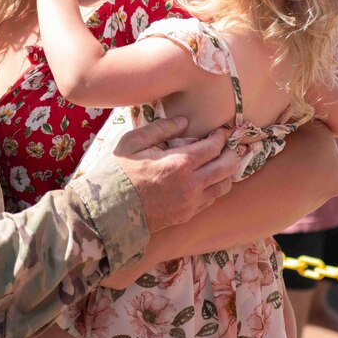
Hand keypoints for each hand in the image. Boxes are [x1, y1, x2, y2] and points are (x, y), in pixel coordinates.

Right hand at [113, 117, 237, 231]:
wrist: (107, 211)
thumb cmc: (118, 173)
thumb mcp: (133, 142)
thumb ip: (161, 128)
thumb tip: (184, 121)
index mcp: (179, 163)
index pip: (214, 147)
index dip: (220, 136)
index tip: (219, 131)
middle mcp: (191, 185)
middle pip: (227, 167)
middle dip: (230, 152)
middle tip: (225, 145)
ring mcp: (191, 203)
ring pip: (224, 186)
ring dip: (226, 172)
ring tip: (218, 162)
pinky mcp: (187, 215)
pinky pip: (212, 199)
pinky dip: (214, 187)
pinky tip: (205, 179)